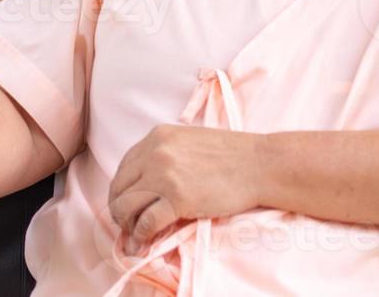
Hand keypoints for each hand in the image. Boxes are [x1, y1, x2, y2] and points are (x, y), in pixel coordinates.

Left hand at [107, 124, 263, 254]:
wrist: (259, 164)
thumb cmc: (232, 155)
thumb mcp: (189, 141)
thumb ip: (165, 154)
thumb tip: (147, 181)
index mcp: (157, 136)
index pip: (124, 167)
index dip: (121, 189)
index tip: (127, 203)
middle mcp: (155, 153)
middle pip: (119, 187)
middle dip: (119, 209)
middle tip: (127, 224)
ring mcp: (164, 176)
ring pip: (125, 206)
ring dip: (127, 224)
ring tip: (134, 234)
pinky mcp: (177, 199)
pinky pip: (146, 223)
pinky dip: (141, 235)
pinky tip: (145, 241)